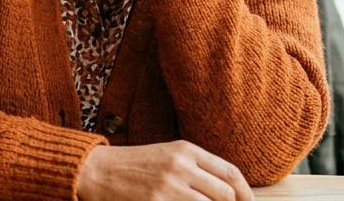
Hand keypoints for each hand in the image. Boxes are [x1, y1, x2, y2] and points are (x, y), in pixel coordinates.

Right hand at [76, 142, 252, 200]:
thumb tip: (228, 191)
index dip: (245, 193)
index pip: (230, 172)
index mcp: (186, 150)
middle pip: (224, 194)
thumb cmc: (135, 164)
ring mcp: (169, 186)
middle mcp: (181, 166)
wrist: (98, 170)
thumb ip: (197, 167)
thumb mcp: (168, 155)